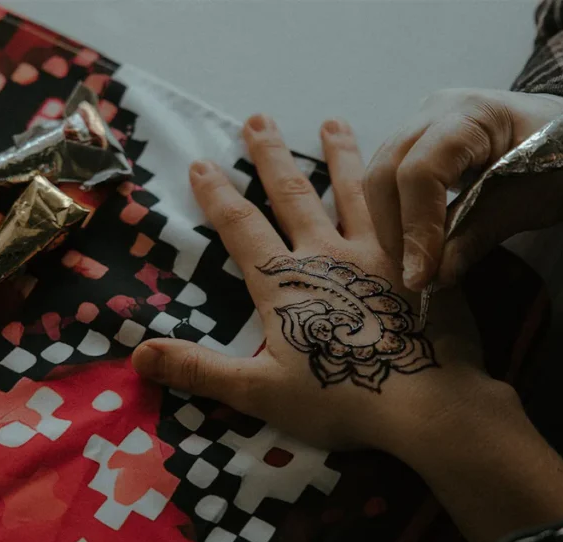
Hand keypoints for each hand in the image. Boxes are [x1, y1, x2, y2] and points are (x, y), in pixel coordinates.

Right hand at [132, 115, 506, 458]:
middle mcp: (328, 255)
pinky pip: (404, 211)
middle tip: (257, 119)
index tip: (201, 163)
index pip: (242, 229)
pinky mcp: (421, 261)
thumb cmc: (340, 398)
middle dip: (270, 157)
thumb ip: (200, 371)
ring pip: (354, 191)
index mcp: (285, 284)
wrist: (425, 400)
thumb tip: (137, 357)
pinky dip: (397, 186)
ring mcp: (378, 253)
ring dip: (340, 155)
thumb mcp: (259, 392)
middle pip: (293, 195)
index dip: (218, 196)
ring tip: (332, 124)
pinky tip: (402, 171)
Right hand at [365, 89, 562, 290]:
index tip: (422, 276)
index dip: (416, 227)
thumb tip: (436, 276)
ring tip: (412, 264)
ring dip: (389, 226)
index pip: (421, 171)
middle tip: (413, 276)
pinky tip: (412, 244)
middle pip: (385, 170)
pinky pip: (389, 179)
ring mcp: (421, 122)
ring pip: (378, 175)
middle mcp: (435, 110)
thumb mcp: (532, 201)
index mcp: (472, 114)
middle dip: (394, 230)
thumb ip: (480, 234)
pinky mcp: (416, 141)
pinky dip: (395, 215)